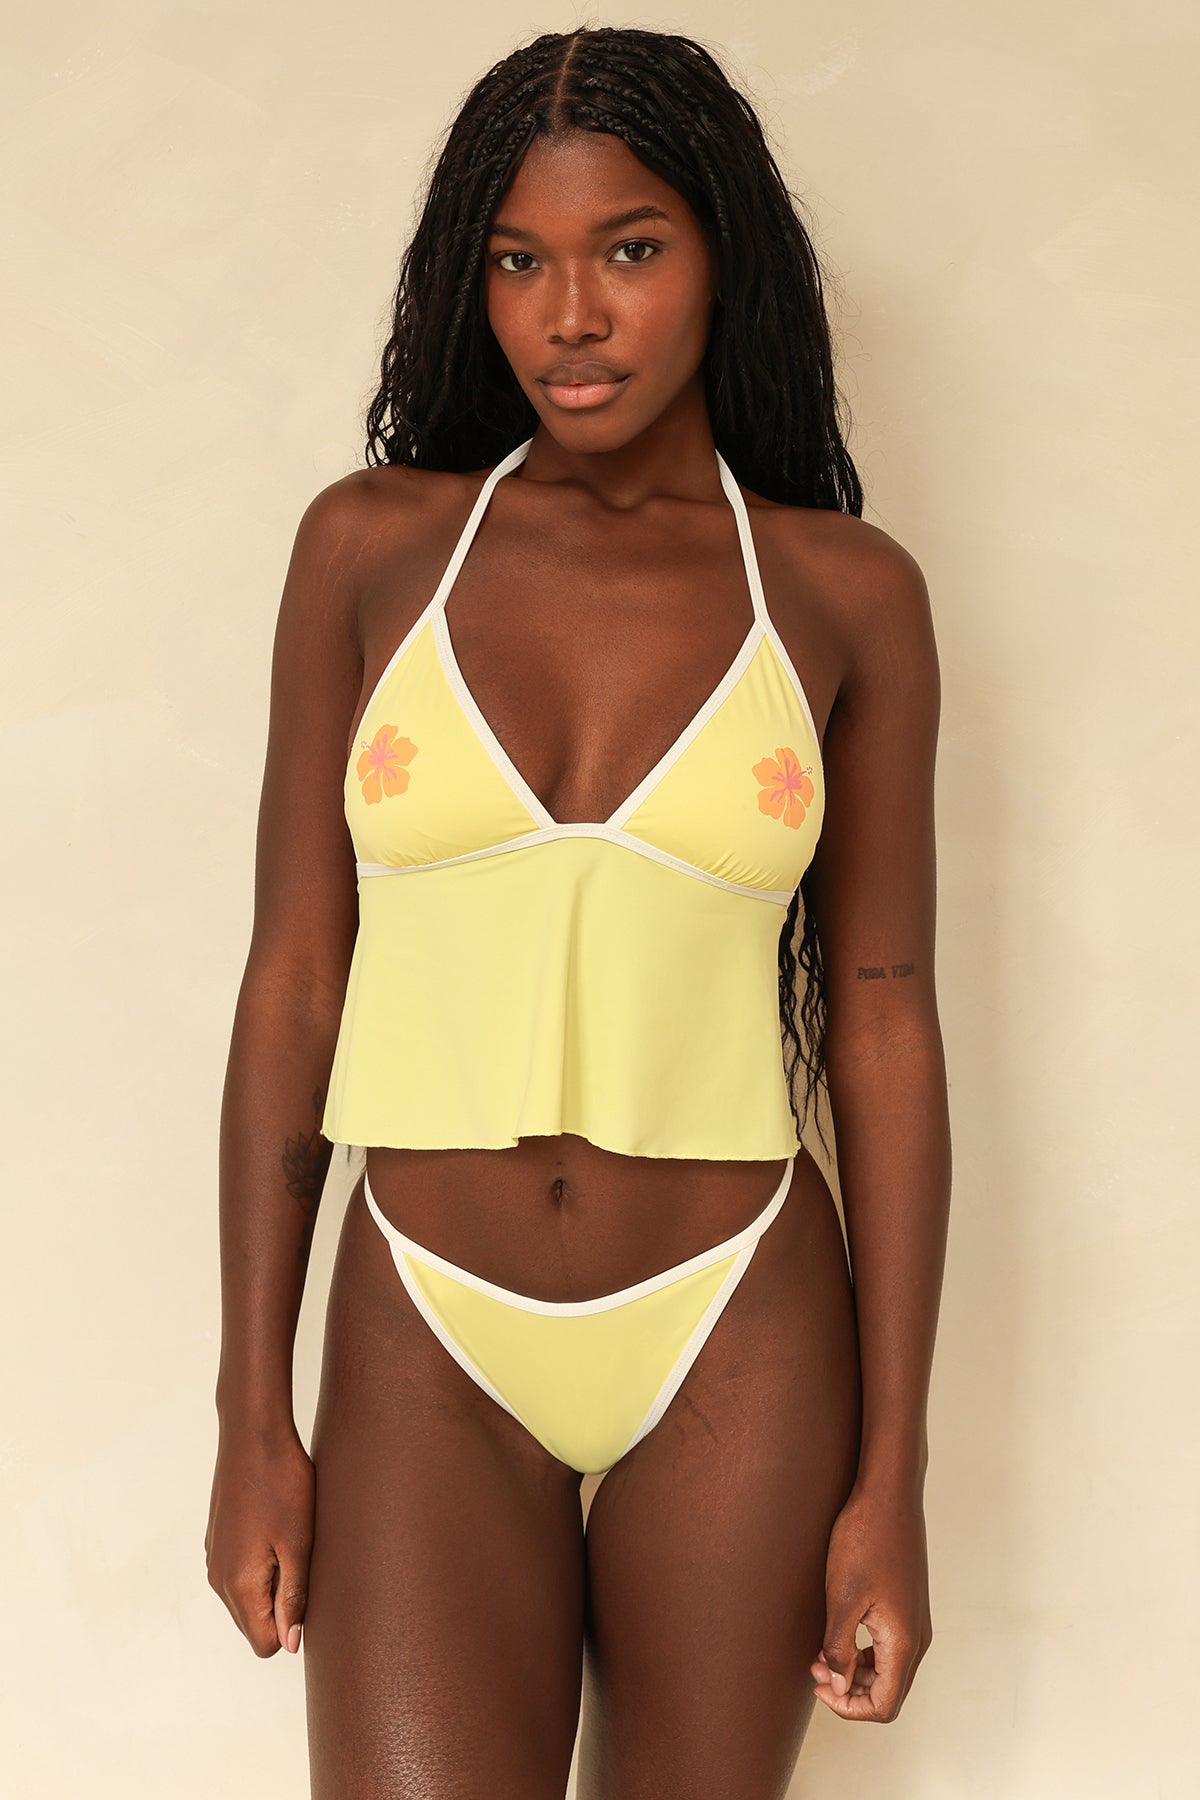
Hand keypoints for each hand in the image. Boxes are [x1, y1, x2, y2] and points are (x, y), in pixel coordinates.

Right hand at [205, 1422, 314, 1657]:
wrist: (253, 1435)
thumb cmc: (282, 1485)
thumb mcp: (298, 1543)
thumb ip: (293, 1598)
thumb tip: (290, 1643)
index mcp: (238, 1585)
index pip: (266, 1643)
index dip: (293, 1625)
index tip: (308, 1588)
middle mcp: (218, 1579)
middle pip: (254, 1625)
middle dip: (282, 1608)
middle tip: (303, 1561)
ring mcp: (214, 1559)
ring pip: (247, 1600)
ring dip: (272, 1585)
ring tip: (291, 1543)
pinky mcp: (217, 1542)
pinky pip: (239, 1575)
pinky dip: (260, 1566)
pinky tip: (276, 1531)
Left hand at [809, 1482, 932, 1721]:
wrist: (888, 1496)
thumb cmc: (864, 1541)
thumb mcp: (842, 1598)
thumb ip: (839, 1648)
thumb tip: (837, 1685)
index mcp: (904, 1641)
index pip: (883, 1704)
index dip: (848, 1707)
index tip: (819, 1686)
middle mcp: (917, 1637)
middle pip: (888, 1691)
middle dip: (849, 1690)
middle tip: (814, 1668)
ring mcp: (915, 1620)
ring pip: (889, 1670)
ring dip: (856, 1671)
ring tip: (821, 1652)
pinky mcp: (908, 1605)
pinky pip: (890, 1646)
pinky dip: (864, 1652)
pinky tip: (838, 1634)